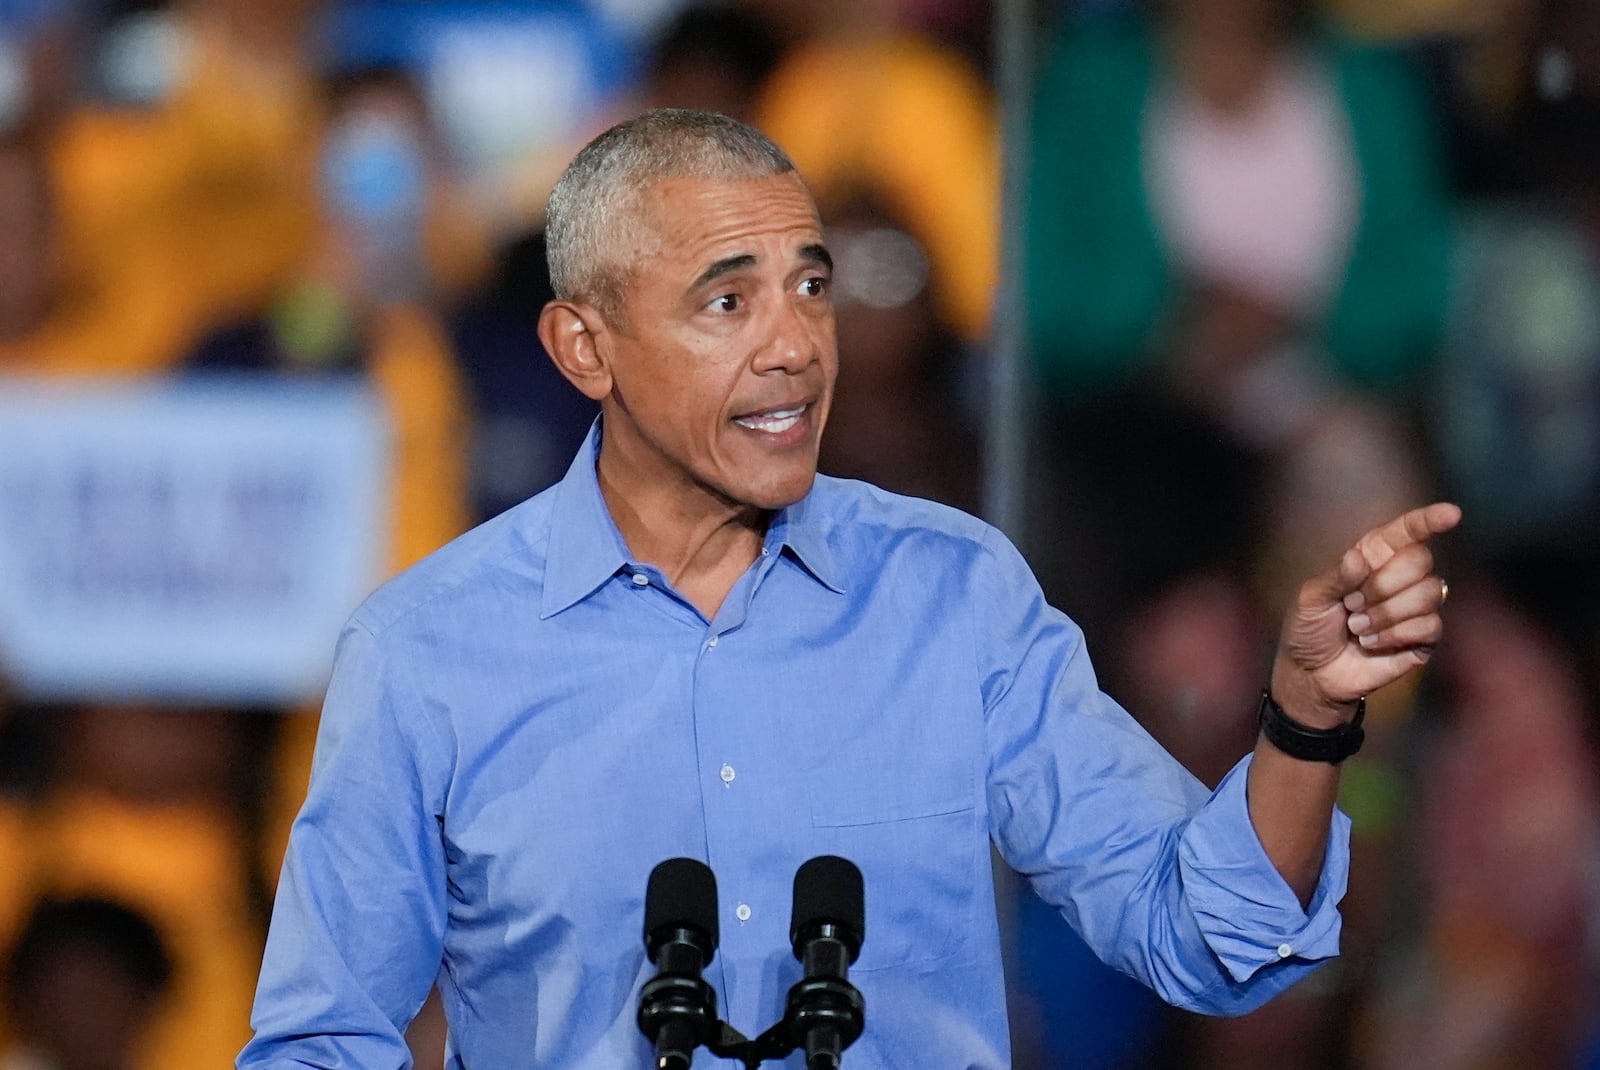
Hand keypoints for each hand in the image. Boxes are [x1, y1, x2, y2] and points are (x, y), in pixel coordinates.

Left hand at [1272, 503, 1460, 726]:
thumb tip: (1359, 558)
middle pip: (1420, 561)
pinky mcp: (1424, 638)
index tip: (1452, 514)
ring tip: (1357, 627)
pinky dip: (1394, 635)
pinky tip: (1371, 643)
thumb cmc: (1310, 629)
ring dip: (1385, 614)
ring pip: (1429, 593)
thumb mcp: (1311, 599)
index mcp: (1372, 558)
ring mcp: (1415, 607)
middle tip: (1352, 605)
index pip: (1407, 532)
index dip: (1429, 520)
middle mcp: (1399, 577)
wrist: (1313, 673)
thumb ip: (1336, 577)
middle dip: (1382, 586)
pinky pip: (1430, 625)